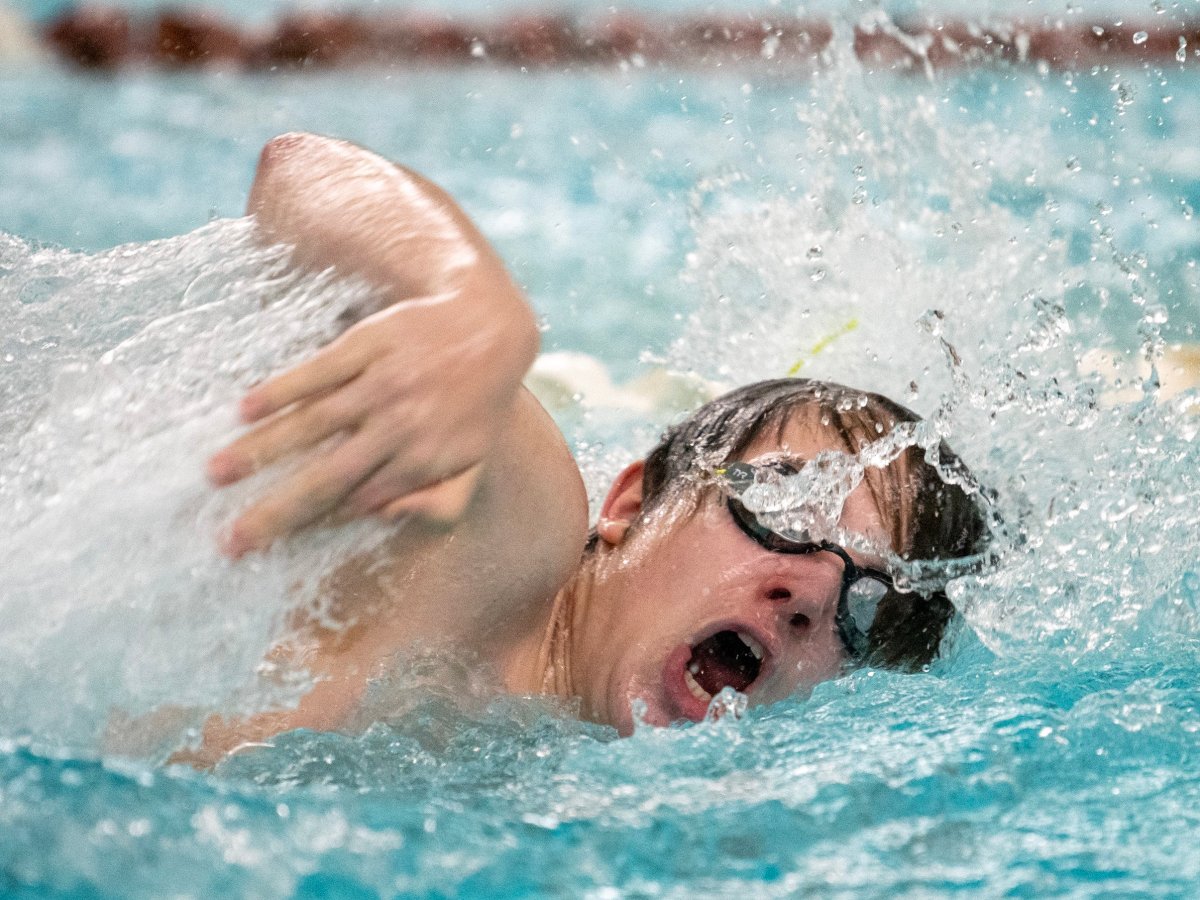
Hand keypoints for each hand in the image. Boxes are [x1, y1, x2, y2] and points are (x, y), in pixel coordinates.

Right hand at [208, 275, 534, 557]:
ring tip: (216, 473)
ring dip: (261, 450)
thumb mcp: (473, 463)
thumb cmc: (476, 404)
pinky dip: (281, 390)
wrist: (488, 328)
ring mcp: (381, 385)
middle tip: (229, 537)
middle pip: (325, 478)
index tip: (260, 544)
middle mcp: (398, 428)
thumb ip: (439, 504)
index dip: (304, 524)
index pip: (350, 504)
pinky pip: (317, 371)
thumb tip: (383, 519)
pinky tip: (245, 410)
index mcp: (420, 463)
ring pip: (312, 424)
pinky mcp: (368, 345)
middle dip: (274, 511)